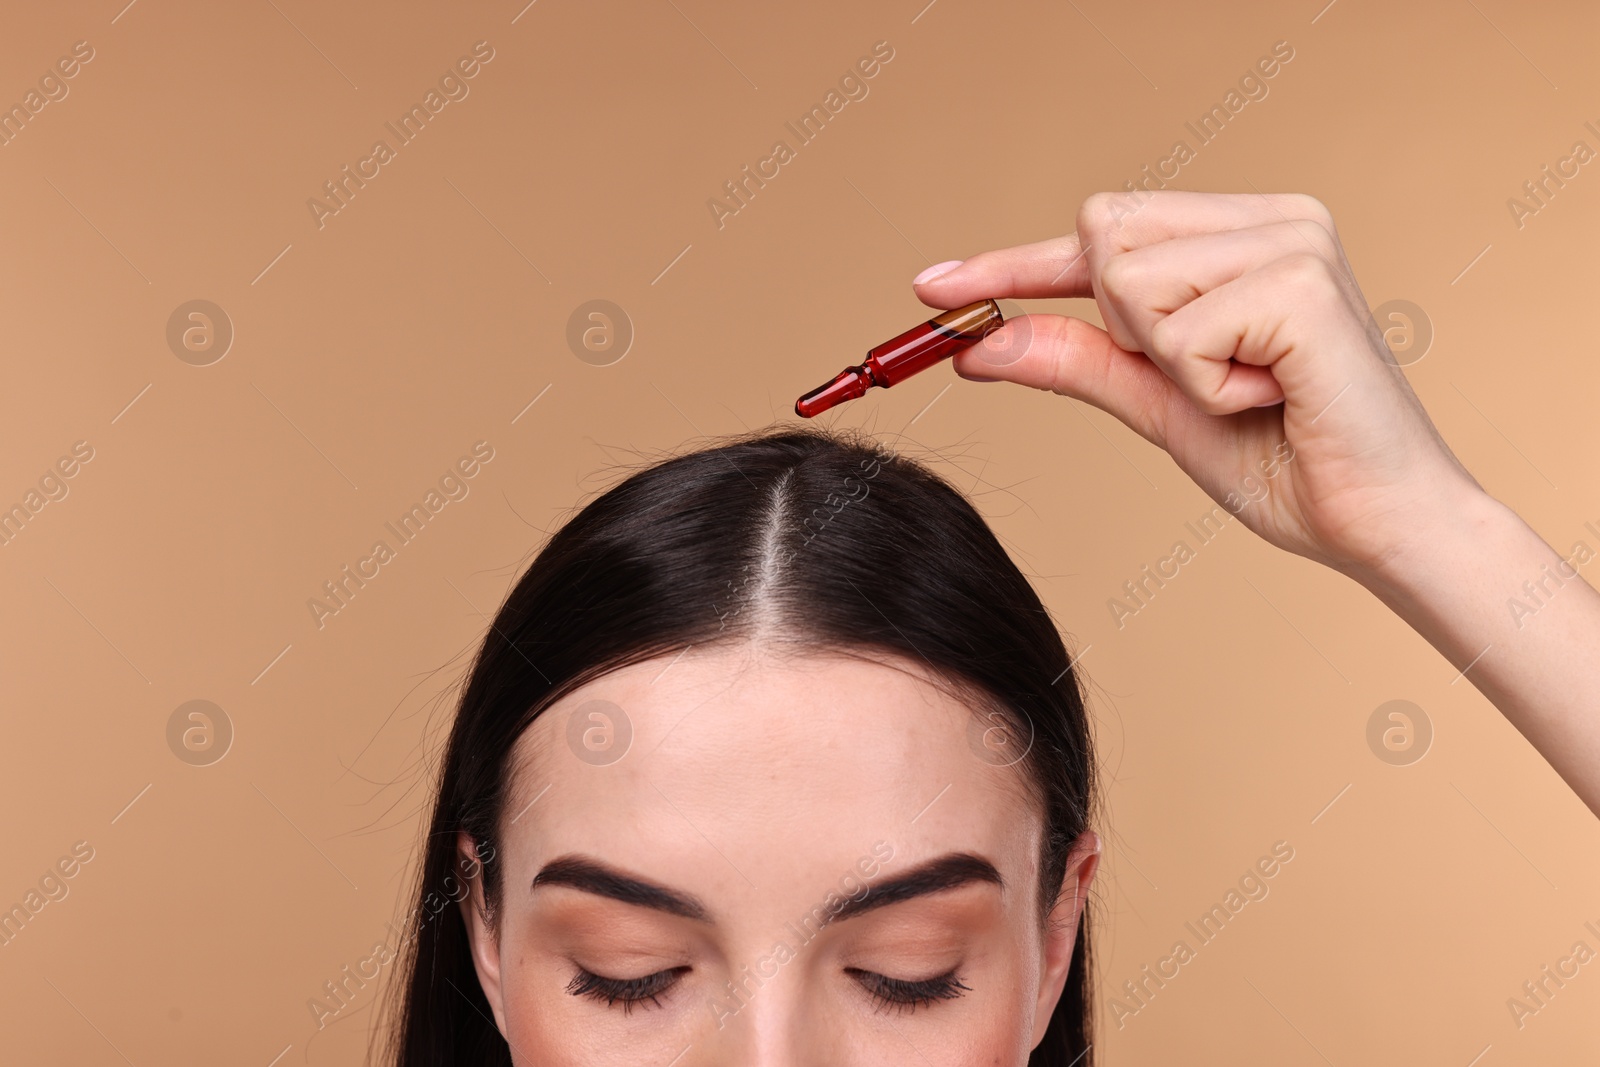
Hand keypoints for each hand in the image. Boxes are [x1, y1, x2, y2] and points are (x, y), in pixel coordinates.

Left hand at [912, 190, 1479, 580]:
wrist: (1378, 525)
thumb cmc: (1284, 463)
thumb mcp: (1158, 404)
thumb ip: (1077, 362)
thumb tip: (980, 343)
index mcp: (1245, 233)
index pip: (1101, 233)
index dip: (1011, 264)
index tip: (929, 285)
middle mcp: (1273, 218)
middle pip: (1102, 235)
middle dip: (1124, 324)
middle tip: (1210, 376)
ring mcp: (1291, 240)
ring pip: (1129, 283)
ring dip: (1171, 364)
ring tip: (1253, 389)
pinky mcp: (1300, 283)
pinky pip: (1173, 333)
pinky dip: (1205, 386)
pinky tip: (1275, 396)